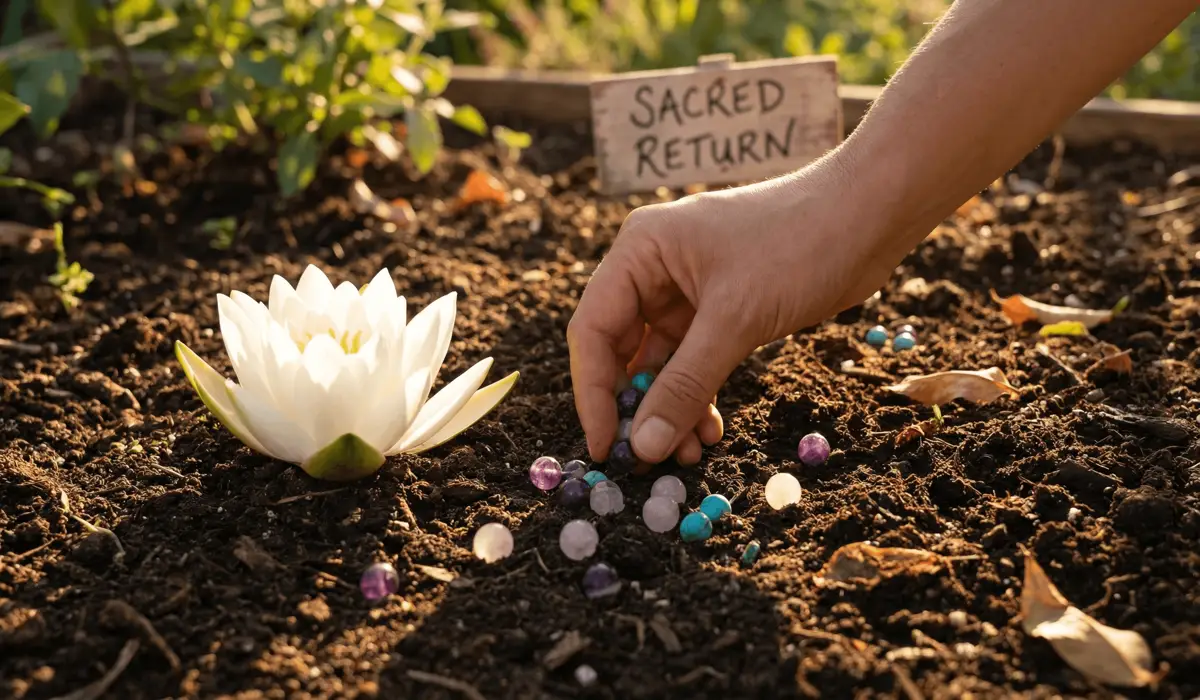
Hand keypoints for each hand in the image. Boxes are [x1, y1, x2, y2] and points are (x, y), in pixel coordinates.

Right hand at [568, 155, 900, 465]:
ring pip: (660, 362)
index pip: (592, 330)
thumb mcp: (734, 320)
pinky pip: (693, 360)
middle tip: (645, 459)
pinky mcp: (722, 307)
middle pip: (621, 349)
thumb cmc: (798, 245)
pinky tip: (710, 429)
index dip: (593, 392)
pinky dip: (698, 395)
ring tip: (687, 453)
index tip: (604, 445)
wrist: (872, 215)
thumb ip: (685, 385)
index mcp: (641, 251)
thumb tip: (642, 448)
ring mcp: (688, 289)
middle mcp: (654, 268)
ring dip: (669, 408)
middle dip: (636, 405)